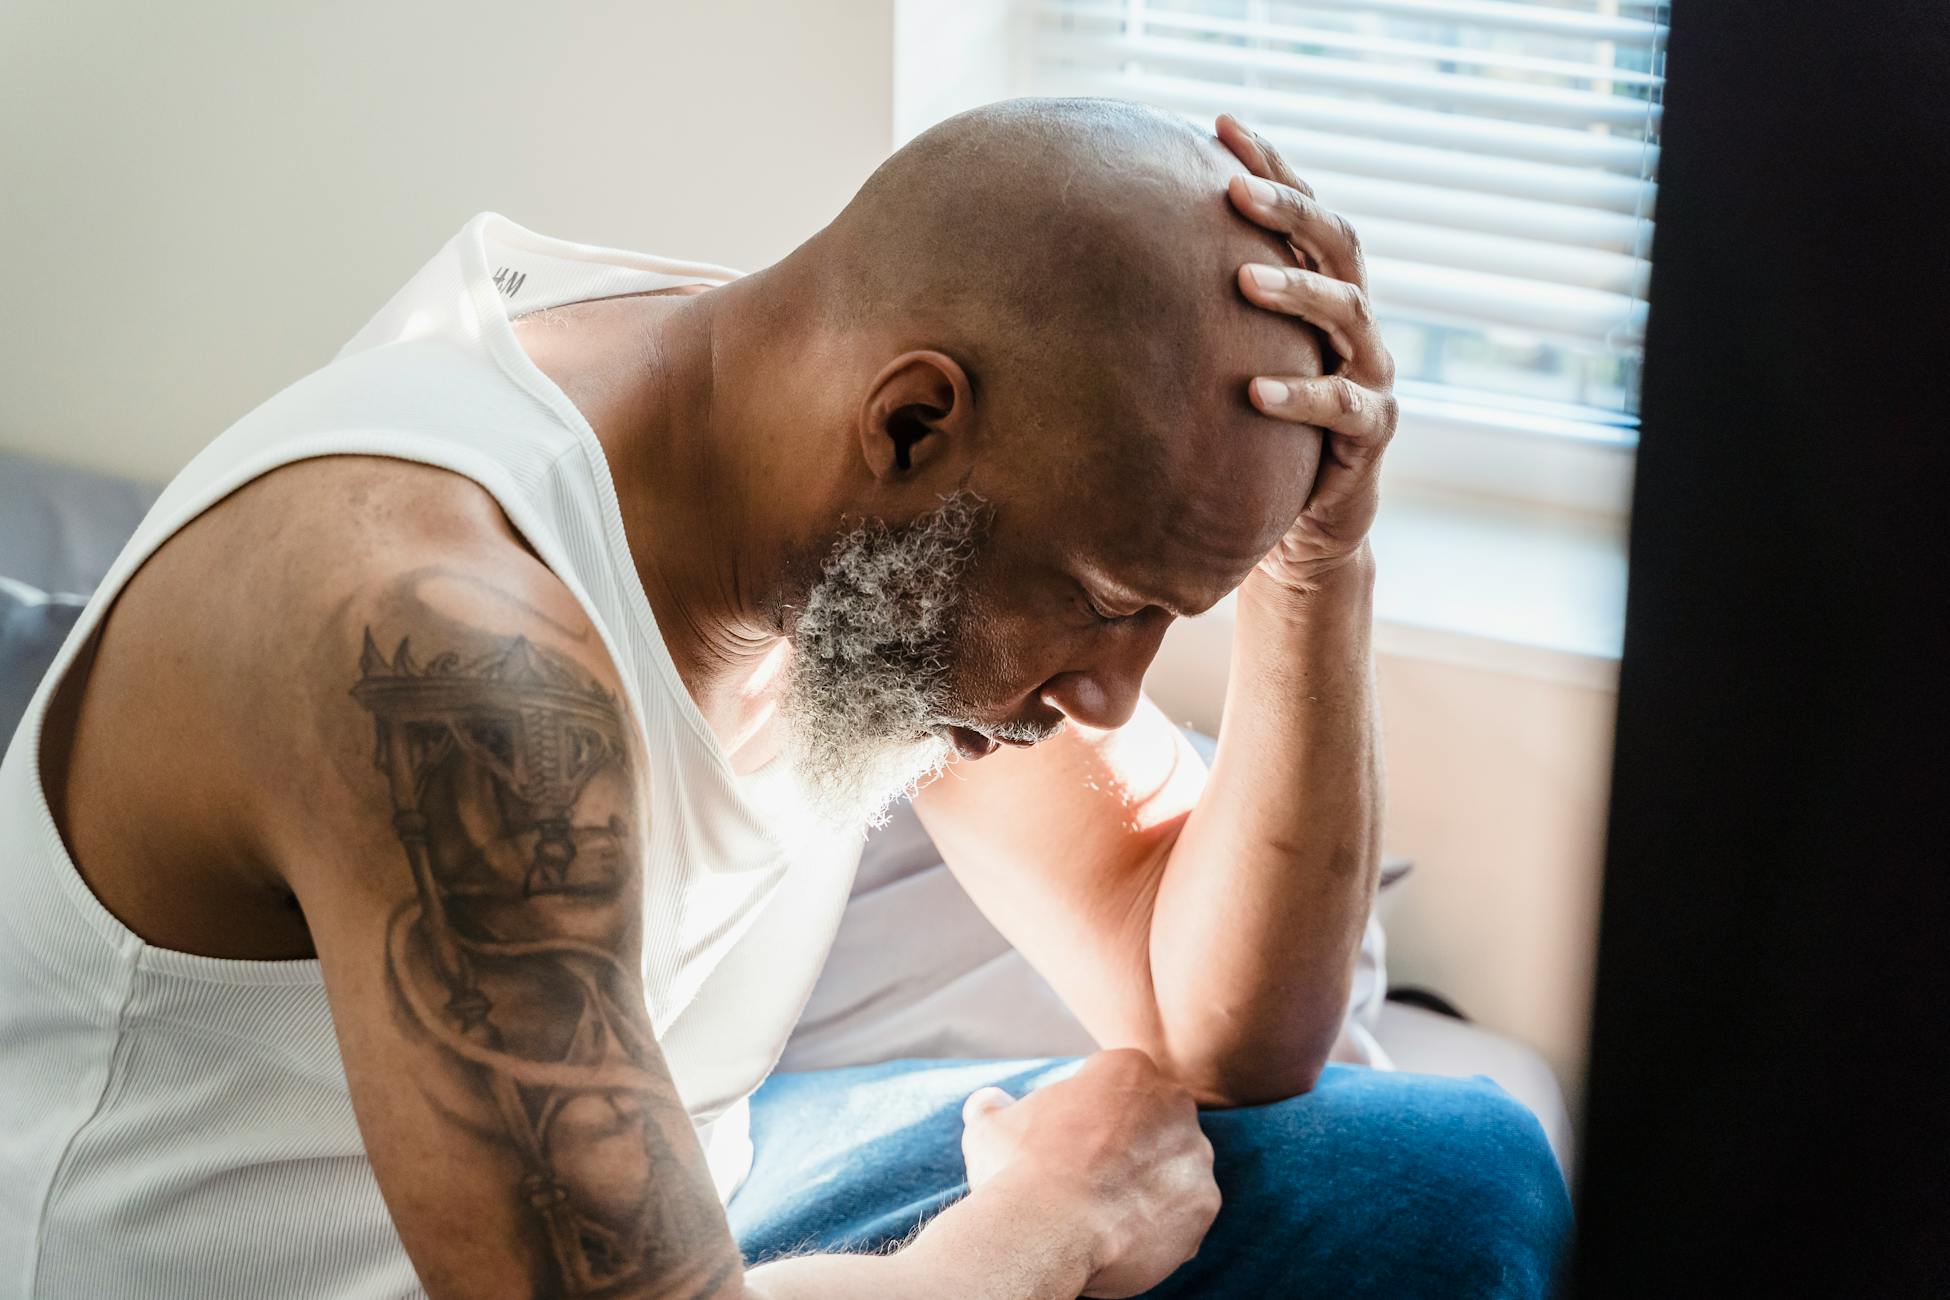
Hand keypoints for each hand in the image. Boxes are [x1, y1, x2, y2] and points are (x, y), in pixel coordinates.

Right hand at [961, 1049, 1219, 1297]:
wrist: (1045, 1228)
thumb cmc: (1016, 1168)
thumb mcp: (990, 1126)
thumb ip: (993, 1107)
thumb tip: (987, 1102)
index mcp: (1128, 1067)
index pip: (1119, 1087)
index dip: (1093, 1118)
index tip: (1072, 1144)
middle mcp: (1173, 1102)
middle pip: (1155, 1125)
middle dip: (1131, 1149)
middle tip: (1092, 1180)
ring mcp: (1195, 1154)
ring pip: (1173, 1170)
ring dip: (1150, 1188)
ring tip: (1108, 1214)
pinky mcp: (1205, 1204)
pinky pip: (1185, 1215)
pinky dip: (1162, 1227)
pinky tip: (1126, 1236)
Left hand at [1217, 114, 1397, 590]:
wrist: (1308, 518)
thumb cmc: (1258, 426)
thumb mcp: (1230, 358)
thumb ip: (1201, 306)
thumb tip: (1106, 252)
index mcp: (1325, 291)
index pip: (1305, 211)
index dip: (1273, 164)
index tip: (1221, 123)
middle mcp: (1355, 322)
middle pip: (1339, 245)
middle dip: (1289, 209)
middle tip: (1234, 188)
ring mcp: (1371, 374)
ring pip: (1349, 316)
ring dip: (1295, 291)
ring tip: (1242, 278)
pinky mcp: (1371, 434)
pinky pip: (1344, 407)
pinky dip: (1301, 395)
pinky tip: (1254, 392)